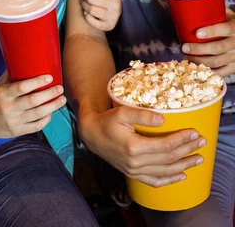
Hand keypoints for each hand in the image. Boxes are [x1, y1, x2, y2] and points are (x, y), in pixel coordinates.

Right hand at [0, 72, 65, 137]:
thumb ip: (12, 74)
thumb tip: (26, 57)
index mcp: (3, 94)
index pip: (22, 87)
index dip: (37, 82)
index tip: (50, 77)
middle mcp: (8, 108)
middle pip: (33, 101)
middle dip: (50, 94)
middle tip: (60, 88)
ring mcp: (13, 121)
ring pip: (37, 114)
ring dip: (52, 106)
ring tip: (61, 99)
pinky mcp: (17, 132)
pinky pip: (36, 126)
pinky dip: (46, 119)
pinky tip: (51, 112)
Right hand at [80, 106, 205, 187]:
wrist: (92, 135)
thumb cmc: (107, 121)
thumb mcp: (122, 113)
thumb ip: (142, 116)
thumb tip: (163, 119)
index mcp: (133, 147)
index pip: (165, 145)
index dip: (181, 139)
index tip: (194, 132)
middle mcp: (135, 163)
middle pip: (168, 158)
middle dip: (187, 150)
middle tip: (202, 142)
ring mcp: (134, 171)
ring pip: (165, 171)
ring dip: (184, 165)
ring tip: (198, 159)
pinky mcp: (133, 174)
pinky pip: (155, 181)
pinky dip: (170, 180)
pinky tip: (181, 175)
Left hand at [182, 8, 234, 76]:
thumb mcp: (232, 16)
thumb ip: (218, 13)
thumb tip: (196, 5)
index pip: (225, 29)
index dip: (211, 31)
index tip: (197, 33)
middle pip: (218, 48)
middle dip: (199, 49)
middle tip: (184, 47)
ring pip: (217, 62)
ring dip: (199, 61)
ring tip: (186, 57)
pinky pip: (221, 73)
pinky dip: (208, 72)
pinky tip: (196, 69)